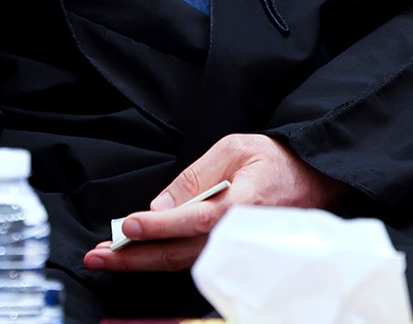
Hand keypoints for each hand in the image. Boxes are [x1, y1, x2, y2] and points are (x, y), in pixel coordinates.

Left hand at [83, 133, 346, 273]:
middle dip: (134, 257)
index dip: (159, 225)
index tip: (128, 224)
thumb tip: (160, 204)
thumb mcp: (235, 148)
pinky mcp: (231, 253)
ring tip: (107, 257)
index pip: (193, 220)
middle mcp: (236, 235)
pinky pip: (192, 260)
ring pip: (181, 263)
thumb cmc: (276, 161)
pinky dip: (161, 259)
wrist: (316, 181)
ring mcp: (234, 249)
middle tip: (96, 255)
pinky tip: (138, 255)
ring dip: (142, 262)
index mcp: (241, 204)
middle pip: (179, 253)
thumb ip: (196, 176)